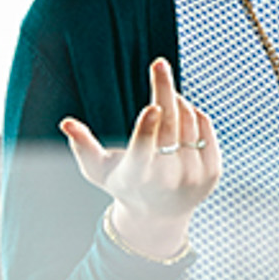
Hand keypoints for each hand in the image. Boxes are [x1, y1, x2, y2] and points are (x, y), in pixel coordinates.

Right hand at [61, 57, 218, 260]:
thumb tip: (66, 123)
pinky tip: (183, 112)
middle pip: (169, 126)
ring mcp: (193, 177)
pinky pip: (205, 128)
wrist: (158, 215)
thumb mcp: (98, 170)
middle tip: (159, 63)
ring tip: (166, 98)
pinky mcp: (212, 173)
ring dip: (177, 101)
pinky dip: (194, 114)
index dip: (147, 130)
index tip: (152, 107)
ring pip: (188, 122)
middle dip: (163, 89)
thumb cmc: (123, 183)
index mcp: (136, 178)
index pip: (143, 153)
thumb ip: (83, 146)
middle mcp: (167, 181)